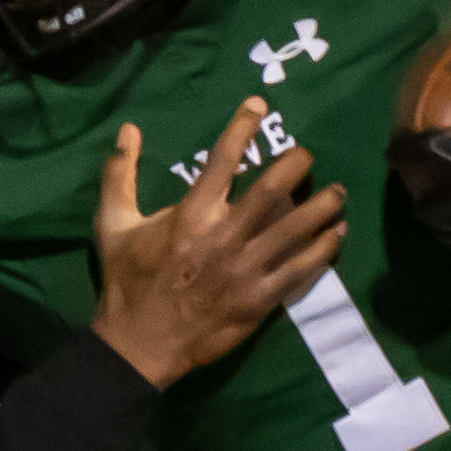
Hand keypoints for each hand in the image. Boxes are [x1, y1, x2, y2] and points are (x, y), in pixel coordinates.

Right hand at [92, 97, 346, 385]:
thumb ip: (119, 175)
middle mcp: (222, 237)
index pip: (221, 160)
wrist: (139, 345)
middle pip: (270, 192)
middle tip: (308, 153)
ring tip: (338, 192)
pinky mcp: (259, 300)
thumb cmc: (127, 283)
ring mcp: (245, 270)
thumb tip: (127, 129)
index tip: (260, 105)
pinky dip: (322, 250)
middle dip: (295, 166)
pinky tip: (337, 234)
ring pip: (294, 231)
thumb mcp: (112, 225)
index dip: (242, 128)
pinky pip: (299, 270)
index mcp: (189, 215)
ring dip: (321, 207)